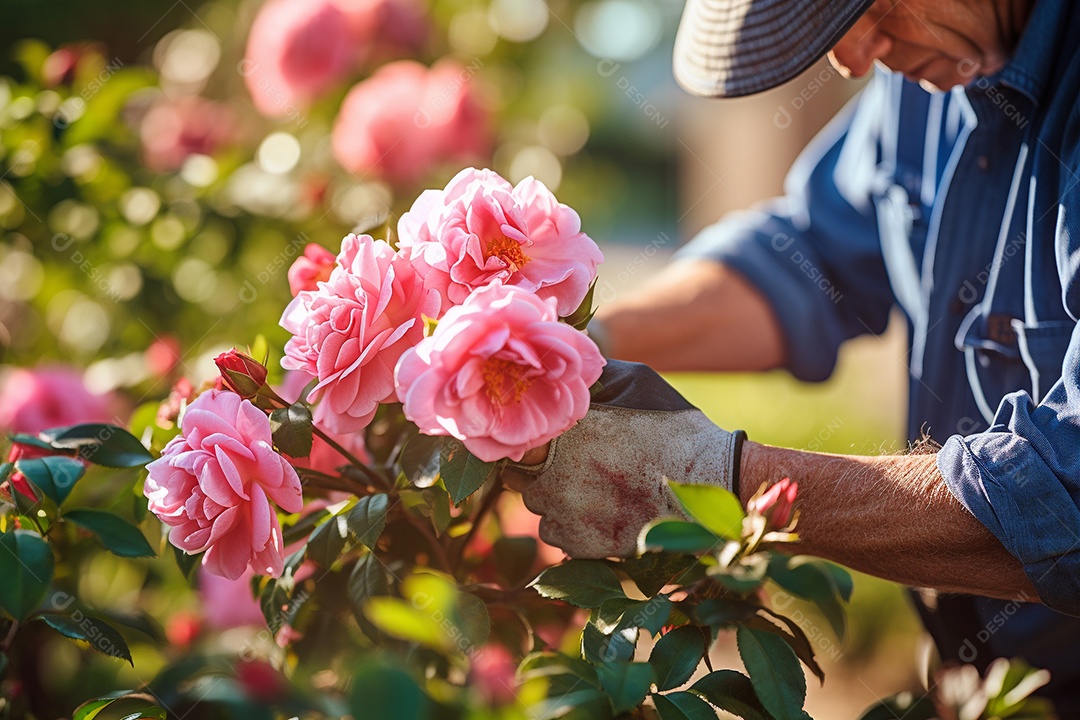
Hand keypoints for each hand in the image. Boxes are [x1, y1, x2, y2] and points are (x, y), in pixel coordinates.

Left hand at [503, 360, 745, 557]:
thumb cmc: (676, 428)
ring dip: (552, 496)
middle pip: (516, 471)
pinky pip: (554, 533)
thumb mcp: (635, 381)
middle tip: (569, 462)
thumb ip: (590, 378)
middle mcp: (551, 470)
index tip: (541, 435)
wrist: (714, 486)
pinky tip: (599, 511)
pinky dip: (569, 524)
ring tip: (592, 488)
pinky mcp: (577, 544)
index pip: (513, 432)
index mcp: (562, 426)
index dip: (526, 434)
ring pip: (534, 504)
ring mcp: (561, 511)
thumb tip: (560, 370)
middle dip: (535, 466)